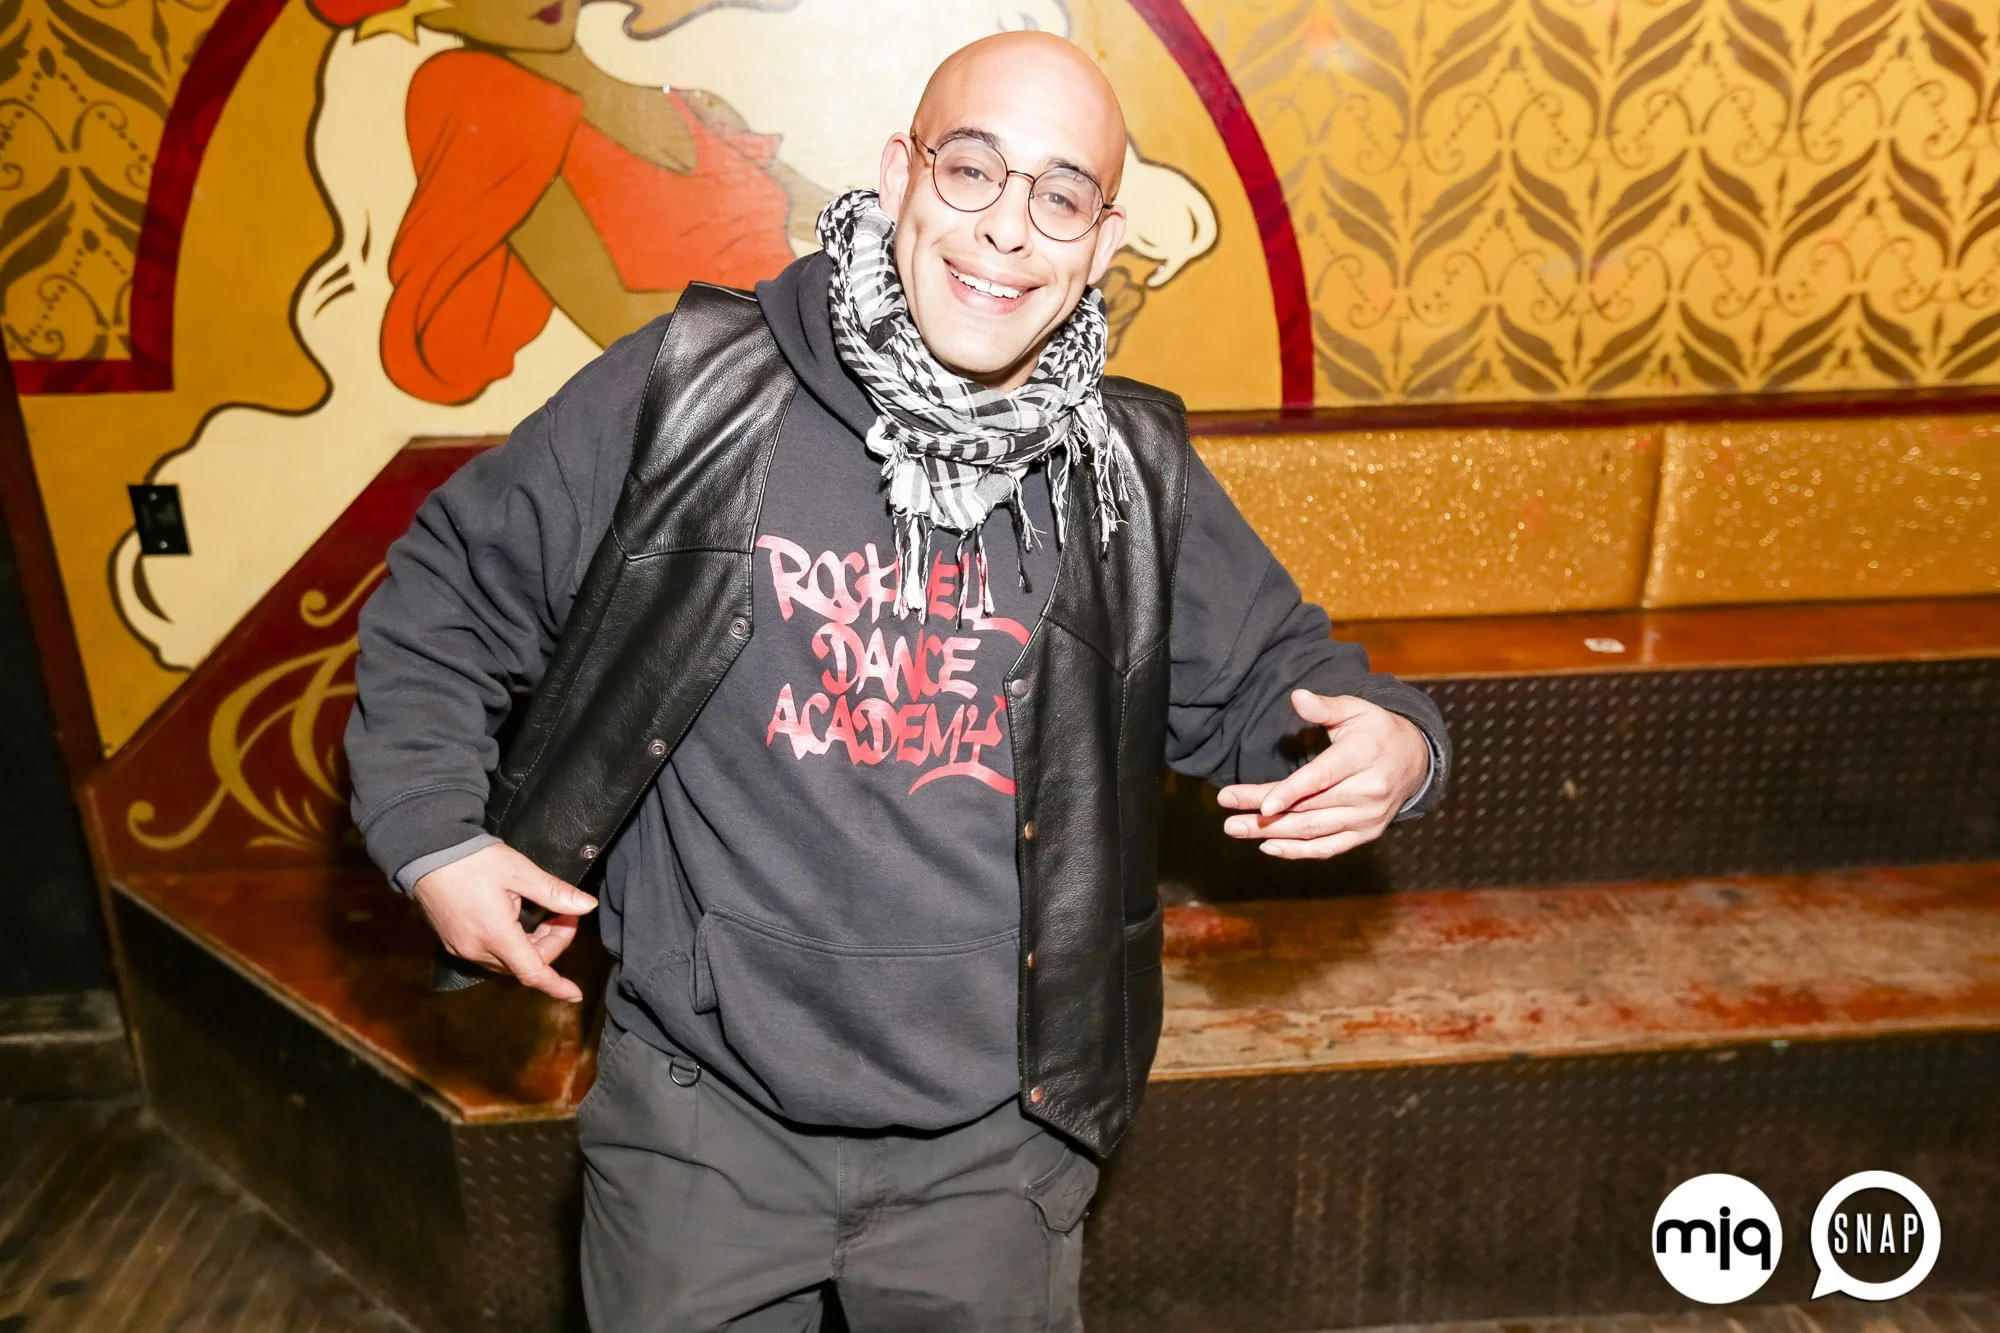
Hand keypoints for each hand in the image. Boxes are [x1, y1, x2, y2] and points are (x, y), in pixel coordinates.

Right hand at [411, 842, 597, 1001]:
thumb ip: (554, 892)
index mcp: (496, 936)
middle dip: (551, 944)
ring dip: (532, 945)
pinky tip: (518, 919)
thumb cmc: (473, 860)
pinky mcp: (453, 941)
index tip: (575, 994)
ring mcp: (462, 947)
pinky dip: (511, 944)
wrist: (427, 851)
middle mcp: (477, 949)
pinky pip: (489, 954)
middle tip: (563, 913)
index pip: (533, 973)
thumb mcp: (519, 871)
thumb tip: (587, 906)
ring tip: (544, 914)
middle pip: (524, 964)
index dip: (556, 986)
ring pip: (507, 961)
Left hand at [1215, 690, 1428, 858]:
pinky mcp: (1366, 834)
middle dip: (1264, 812)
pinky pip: (1328, 848)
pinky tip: (1268, 845)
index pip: (1322, 778)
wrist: (1415, 761)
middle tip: (1227, 813)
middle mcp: (1368, 791)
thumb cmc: (1376, 731)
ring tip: (1235, 827)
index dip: (1290, 792)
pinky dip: (1298, 851)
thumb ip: (1324, 707)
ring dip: (1272, 833)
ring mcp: (1368, 817)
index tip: (1261, 803)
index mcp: (1364, 756)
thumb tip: (1297, 696)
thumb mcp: (1355, 710)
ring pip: (1313, 830)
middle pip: (1309, 807)